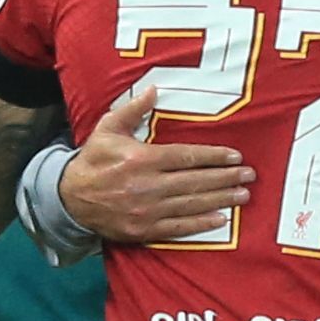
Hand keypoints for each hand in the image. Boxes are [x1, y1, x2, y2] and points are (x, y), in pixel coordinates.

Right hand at [62, 79, 253, 244]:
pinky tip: (220, 219)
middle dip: (225, 178)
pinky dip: (200, 224)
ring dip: (220, 200)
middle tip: (249, 176)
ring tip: (243, 196)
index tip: (235, 156)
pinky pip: (178, 227)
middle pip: (195, 181)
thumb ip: (132, 111)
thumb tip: (153, 90)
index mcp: (141, 159)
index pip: (186, 157)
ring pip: (191, 204)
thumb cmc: (92, 161)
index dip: (213, 157)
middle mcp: (147, 186)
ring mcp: (147, 211)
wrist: (70, 200)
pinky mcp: (144, 230)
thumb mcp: (107, 129)